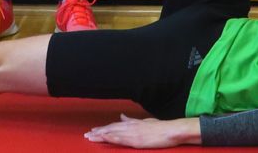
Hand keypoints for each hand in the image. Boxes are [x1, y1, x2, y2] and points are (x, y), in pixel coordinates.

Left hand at [84, 114, 200, 147]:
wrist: (170, 130)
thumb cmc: (160, 127)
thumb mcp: (144, 121)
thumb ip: (132, 120)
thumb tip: (122, 116)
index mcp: (132, 123)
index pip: (114, 125)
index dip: (103, 128)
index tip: (94, 130)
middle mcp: (130, 127)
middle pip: (110, 129)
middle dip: (98, 132)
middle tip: (87, 135)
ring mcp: (132, 133)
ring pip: (113, 133)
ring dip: (100, 135)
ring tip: (90, 137)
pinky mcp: (135, 140)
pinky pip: (120, 139)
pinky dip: (110, 138)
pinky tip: (103, 138)